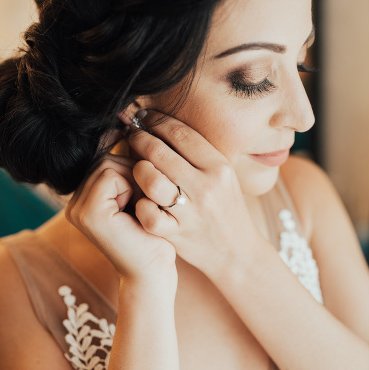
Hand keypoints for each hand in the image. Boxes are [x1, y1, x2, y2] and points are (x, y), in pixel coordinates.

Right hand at [65, 154, 176, 282]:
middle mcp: (75, 202)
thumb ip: (134, 169)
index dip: (134, 168)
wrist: (155, 271)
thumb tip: (135, 123)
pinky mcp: (87, 212)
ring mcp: (77, 207)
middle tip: (148, 202)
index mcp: (86, 197)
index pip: (106, 158)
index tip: (148, 194)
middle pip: (106, 157)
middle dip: (135, 172)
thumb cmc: (156, 235)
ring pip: (108, 162)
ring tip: (143, 208)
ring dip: (136, 180)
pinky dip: (132, 187)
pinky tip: (139, 210)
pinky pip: (110, 174)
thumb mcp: (143, 196)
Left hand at [125, 112, 264, 277]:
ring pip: (150, 180)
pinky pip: (147, 213)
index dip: (156, 120)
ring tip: (136, 168)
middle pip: (160, 151)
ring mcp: (191, 212)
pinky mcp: (178, 234)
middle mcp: (207, 187)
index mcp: (220, 168)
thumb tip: (164, 126)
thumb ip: (198, 154)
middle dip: (138, 139)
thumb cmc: (226, 209)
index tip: (144, 117)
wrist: (237, 252)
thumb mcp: (223, 177)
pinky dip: (140, 204)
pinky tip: (142, 200)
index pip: (181, 133)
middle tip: (131, 136)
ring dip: (137, 170)